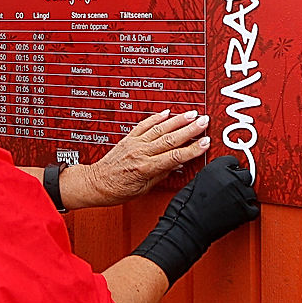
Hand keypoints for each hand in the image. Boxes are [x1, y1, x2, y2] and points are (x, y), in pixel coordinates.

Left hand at [61, 109, 210, 208]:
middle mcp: (140, 152)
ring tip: (192, 114)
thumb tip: (178, 164)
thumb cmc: (117, 190)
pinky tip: (167, 112)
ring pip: (160, 128)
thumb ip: (162, 174)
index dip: (193, 149)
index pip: (175, 156)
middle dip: (190, 129)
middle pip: (170, 139)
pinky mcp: (128, 138)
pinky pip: (144, 125)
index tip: (205, 142)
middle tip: (204, 121)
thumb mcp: (143, 189)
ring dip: (177, 120)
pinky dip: (156, 117)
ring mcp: (134, 143)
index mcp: (146, 168)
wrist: (96, 183)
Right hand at [130, 156, 260, 286]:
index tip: (230, 173)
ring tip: (232, 203)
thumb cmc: (185, 209)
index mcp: (215, 169)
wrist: (186, 228)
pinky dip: (248, 212)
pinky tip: (238, 213)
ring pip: (250, 192)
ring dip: (244, 197)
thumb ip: (212, 176)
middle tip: (231, 190)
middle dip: (239, 182)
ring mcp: (239, 194)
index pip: (232, 161)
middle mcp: (229, 179)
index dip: (230, 169)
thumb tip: (220, 178)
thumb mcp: (195, 182)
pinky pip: (254, 208)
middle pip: (245, 174)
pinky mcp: (245, 211)